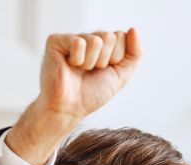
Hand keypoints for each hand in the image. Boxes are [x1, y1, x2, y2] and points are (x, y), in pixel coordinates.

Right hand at [7, 29, 140, 164]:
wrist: (69, 108)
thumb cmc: (91, 94)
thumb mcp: (121, 75)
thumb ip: (134, 54)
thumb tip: (133, 29)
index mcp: (104, 45)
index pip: (121, 36)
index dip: (116, 58)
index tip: (103, 71)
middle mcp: (88, 38)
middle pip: (110, 37)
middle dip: (104, 60)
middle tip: (90, 72)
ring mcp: (72, 38)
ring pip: (96, 41)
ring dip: (91, 63)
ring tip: (79, 70)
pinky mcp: (56, 41)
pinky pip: (78, 42)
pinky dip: (77, 60)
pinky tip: (69, 66)